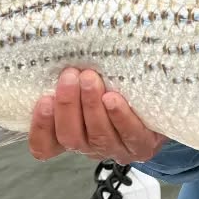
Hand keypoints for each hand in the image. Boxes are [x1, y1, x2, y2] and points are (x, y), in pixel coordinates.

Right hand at [28, 67, 167, 164]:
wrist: (159, 104)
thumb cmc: (115, 87)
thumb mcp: (88, 84)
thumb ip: (72, 79)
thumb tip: (56, 50)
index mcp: (71, 134)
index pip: (44, 146)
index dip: (40, 127)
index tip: (43, 100)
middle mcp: (90, 147)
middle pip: (70, 137)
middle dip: (67, 105)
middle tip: (69, 76)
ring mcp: (116, 149)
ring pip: (97, 136)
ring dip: (91, 106)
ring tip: (90, 79)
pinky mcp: (141, 146)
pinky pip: (129, 135)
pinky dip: (119, 117)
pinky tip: (113, 99)